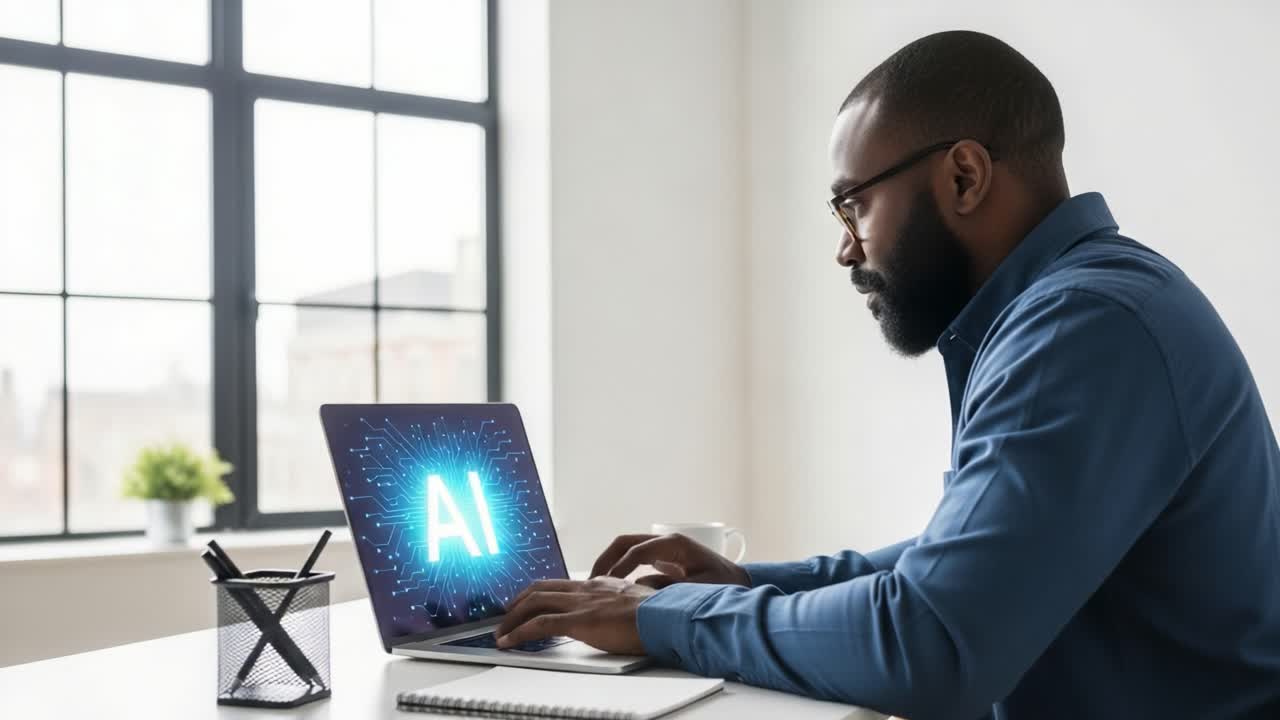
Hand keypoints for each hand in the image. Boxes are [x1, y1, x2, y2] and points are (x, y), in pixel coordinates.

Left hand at [495, 577, 654, 653]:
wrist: (665, 616)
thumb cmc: (659, 614)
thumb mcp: (636, 603)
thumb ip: (621, 606)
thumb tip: (620, 615)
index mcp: (600, 584)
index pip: (562, 585)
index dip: (542, 593)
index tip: (531, 603)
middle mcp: (586, 588)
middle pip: (541, 588)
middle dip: (519, 601)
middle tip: (507, 614)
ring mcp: (580, 603)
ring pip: (534, 602)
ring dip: (513, 617)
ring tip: (502, 631)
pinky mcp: (578, 621)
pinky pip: (539, 625)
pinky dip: (518, 632)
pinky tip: (508, 641)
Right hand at [589, 533, 750, 588]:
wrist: (740, 582)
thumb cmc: (725, 586)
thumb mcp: (697, 590)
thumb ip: (668, 589)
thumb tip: (639, 591)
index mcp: (675, 544)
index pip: (637, 550)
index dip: (619, 567)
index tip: (607, 585)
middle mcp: (666, 541)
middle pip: (625, 542)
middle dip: (605, 559)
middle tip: (591, 581)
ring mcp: (663, 547)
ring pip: (627, 547)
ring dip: (610, 562)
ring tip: (596, 584)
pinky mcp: (663, 558)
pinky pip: (635, 558)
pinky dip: (621, 568)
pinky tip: (614, 588)